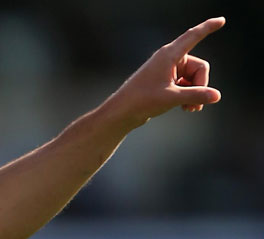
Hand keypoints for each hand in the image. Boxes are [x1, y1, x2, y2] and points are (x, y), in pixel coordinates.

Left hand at [106, 17, 224, 127]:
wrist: (122, 113)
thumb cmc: (142, 101)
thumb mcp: (172, 98)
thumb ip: (196, 95)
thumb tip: (217, 96)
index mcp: (169, 55)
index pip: (193, 36)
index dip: (208, 28)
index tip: (222, 20)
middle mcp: (169, 59)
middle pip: (200, 68)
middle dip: (201, 85)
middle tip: (195, 104)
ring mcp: (168, 70)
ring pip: (195, 78)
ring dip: (195, 93)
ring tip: (191, 109)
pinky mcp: (167, 80)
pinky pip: (187, 84)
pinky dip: (189, 95)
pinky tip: (186, 108)